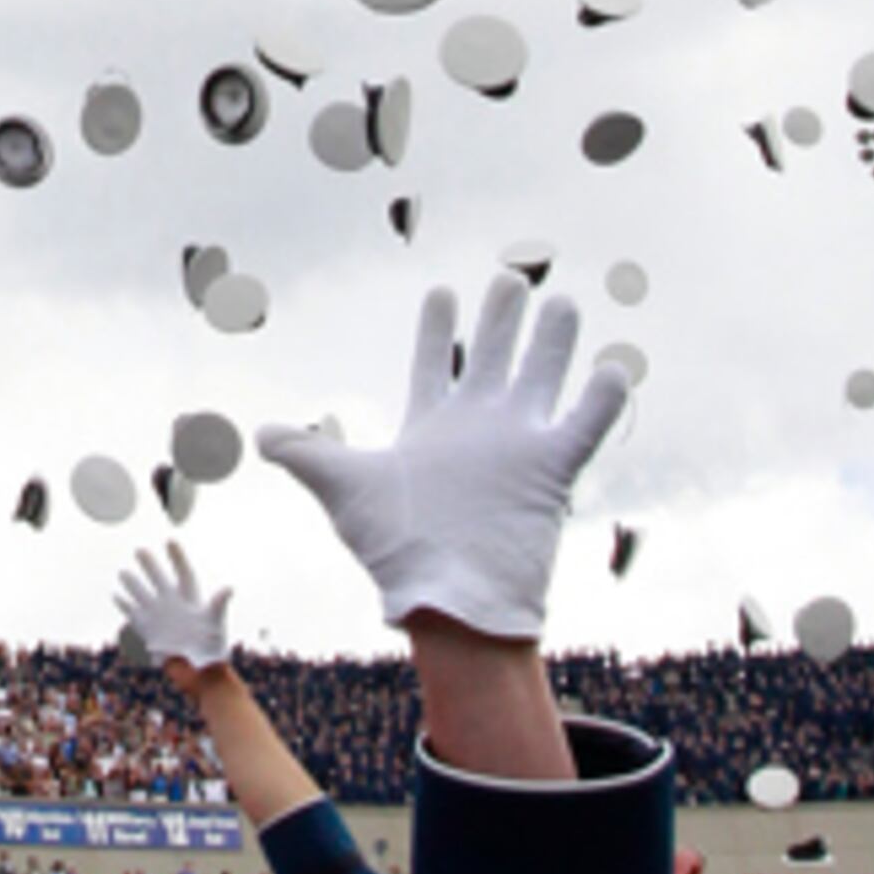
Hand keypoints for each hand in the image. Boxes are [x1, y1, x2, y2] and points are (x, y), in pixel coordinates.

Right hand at [114, 541, 233, 677]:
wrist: (200, 673)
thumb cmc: (213, 649)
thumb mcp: (216, 623)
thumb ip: (219, 604)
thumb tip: (229, 588)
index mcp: (191, 599)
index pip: (183, 572)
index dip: (176, 557)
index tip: (170, 541)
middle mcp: (174, 604)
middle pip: (159, 579)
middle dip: (150, 565)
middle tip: (140, 550)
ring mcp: (160, 616)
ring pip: (143, 594)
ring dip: (133, 583)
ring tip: (123, 572)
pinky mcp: (149, 630)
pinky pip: (134, 614)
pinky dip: (124, 605)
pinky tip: (116, 595)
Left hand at [256, 272, 626, 640]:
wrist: (445, 595)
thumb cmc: (394, 548)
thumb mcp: (343, 488)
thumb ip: (307, 454)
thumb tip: (257, 436)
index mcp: (429, 428)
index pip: (433, 364)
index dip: (436, 329)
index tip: (441, 291)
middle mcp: (476, 431)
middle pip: (492, 359)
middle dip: (500, 318)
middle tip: (510, 278)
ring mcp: (516, 447)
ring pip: (541, 378)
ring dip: (553, 341)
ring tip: (563, 302)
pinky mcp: (551, 470)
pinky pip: (584, 424)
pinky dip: (601, 398)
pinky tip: (615, 366)